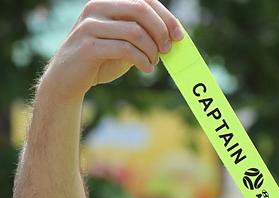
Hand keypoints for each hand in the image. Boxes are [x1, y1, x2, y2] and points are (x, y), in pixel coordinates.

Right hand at [40, 0, 182, 100]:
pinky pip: (126, 49)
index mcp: (107, 3)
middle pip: (141, 9)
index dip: (166, 16)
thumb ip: (145, 35)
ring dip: (152, 50)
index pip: (144, 0)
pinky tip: (146, 68)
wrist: (69, 79)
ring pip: (135, 31)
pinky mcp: (88, 45)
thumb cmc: (102, 59)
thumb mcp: (127, 43)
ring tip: (153, 62)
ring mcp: (90, 25)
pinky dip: (142, 60)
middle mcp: (96, 7)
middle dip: (161, 31)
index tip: (179, 36)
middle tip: (167, 50)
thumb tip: (175, 34)